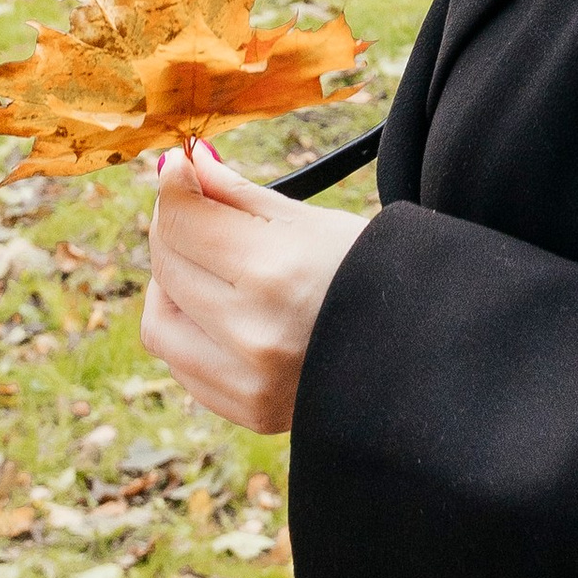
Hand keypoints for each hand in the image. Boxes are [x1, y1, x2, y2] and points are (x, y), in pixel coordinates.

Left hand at [141, 142, 370, 434]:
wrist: (417, 350)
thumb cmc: (367, 272)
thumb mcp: (309, 221)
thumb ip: (236, 195)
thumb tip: (181, 167)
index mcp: (274, 272)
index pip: (182, 221)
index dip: (173, 187)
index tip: (178, 170)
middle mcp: (253, 332)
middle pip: (167, 266)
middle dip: (173, 229)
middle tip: (195, 212)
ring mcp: (248, 381)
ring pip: (160, 323)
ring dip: (171, 287)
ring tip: (206, 268)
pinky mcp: (248, 411)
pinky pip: (183, 364)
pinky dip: (190, 331)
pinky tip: (223, 313)